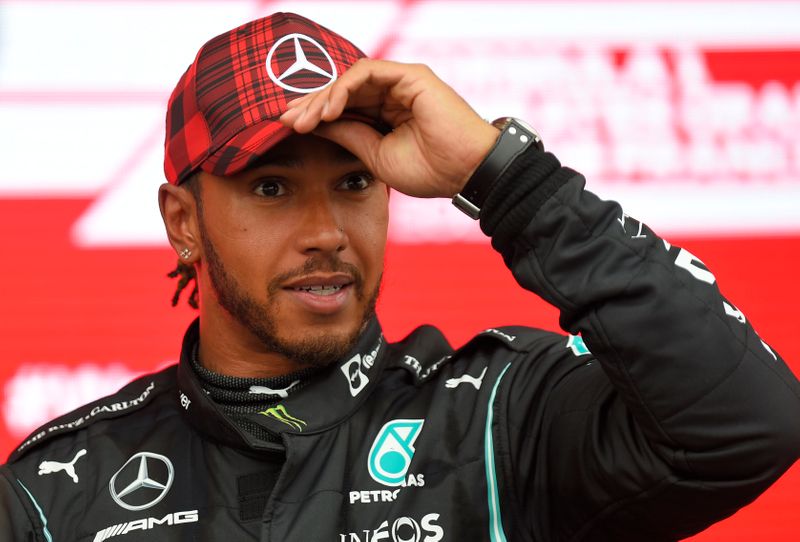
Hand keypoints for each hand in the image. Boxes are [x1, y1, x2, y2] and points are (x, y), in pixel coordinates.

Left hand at [279, 59, 498, 197]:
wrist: (466, 172)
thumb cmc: (430, 170)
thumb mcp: (376, 155)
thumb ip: (348, 134)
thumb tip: (315, 125)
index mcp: (387, 113)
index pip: (344, 106)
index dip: (315, 114)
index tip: (288, 127)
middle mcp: (393, 93)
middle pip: (342, 90)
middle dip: (311, 104)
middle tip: (286, 120)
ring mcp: (401, 82)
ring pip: (350, 80)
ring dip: (323, 97)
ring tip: (304, 119)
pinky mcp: (409, 75)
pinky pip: (366, 72)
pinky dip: (344, 88)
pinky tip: (329, 110)